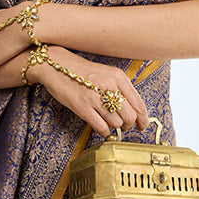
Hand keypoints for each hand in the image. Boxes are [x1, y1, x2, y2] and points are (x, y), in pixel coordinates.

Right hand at [25, 47, 149, 137]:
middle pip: (130, 116)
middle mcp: (110, 86)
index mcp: (118, 77)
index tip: (142, 126)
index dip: (143, 119)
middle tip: (123, 126)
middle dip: (128, 125)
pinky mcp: (83, 107)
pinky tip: (100, 127)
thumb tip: (133, 110)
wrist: (55, 65)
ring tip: (107, 123)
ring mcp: (96, 97)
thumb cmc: (81, 71)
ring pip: (116, 123)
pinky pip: (102, 127)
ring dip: (114, 128)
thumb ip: (120, 88)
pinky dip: (104, 132)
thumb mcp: (106, 73)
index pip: (139, 104)